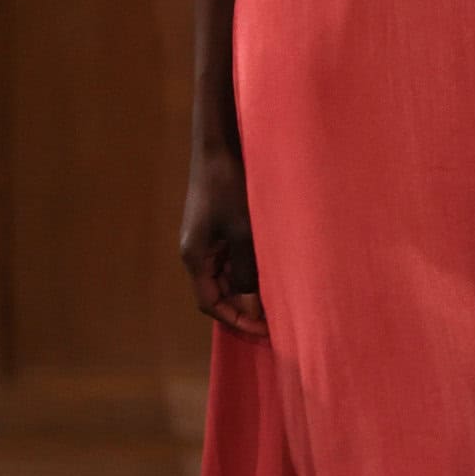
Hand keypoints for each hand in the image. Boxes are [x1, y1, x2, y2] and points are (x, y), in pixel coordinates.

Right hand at [180, 148, 270, 337]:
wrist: (218, 145)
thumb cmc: (230, 186)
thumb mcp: (243, 232)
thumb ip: (247, 272)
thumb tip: (252, 309)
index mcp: (196, 258)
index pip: (211, 304)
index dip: (237, 320)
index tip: (266, 330)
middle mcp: (197, 253)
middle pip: (218, 293)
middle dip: (245, 307)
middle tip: (278, 317)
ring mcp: (207, 240)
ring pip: (227, 276)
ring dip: (248, 288)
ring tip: (279, 298)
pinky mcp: (217, 228)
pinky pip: (231, 258)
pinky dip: (249, 269)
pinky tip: (272, 271)